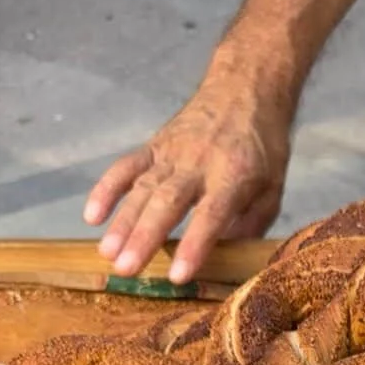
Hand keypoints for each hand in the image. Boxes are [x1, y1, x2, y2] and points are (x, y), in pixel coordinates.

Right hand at [84, 70, 291, 283]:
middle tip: (125, 269)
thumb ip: (251, 226)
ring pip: (142, 188)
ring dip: (122, 222)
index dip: (194, 245)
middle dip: (144, 237)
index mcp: (233, 176)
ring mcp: (171, 153)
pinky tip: (92, 216)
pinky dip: (106, 189)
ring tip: (107, 253)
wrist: (245, 88)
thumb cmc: (263, 150)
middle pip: (167, 202)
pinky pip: (126, 166)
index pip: (211, 215)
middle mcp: (198, 163)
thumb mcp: (272, 190)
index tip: (178, 275)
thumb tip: (228, 262)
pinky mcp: (154, 146)